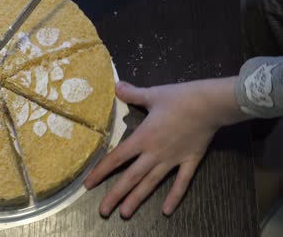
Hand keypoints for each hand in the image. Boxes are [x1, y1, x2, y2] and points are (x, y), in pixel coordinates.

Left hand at [84, 78, 249, 217]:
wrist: (210, 104)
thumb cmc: (179, 97)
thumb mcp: (153, 94)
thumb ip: (132, 93)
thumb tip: (116, 86)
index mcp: (142, 138)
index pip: (116, 158)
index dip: (100, 171)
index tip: (88, 185)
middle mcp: (154, 153)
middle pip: (131, 177)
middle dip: (116, 195)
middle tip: (104, 211)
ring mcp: (172, 160)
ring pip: (151, 183)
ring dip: (137, 199)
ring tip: (125, 214)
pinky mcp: (190, 161)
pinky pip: (182, 182)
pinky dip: (174, 196)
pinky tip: (167, 211)